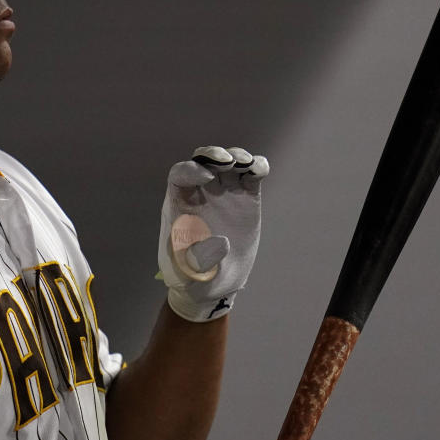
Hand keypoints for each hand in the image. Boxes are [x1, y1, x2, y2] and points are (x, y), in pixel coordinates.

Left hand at [158, 146, 269, 321]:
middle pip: (203, 161)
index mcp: (180, 205)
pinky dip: (257, 167)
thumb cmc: (192, 276)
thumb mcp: (189, 273)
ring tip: (247, 165)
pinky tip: (259, 170)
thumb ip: (201, 258)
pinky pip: (251, 176)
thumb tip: (221, 242)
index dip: (191, 170)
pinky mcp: (246, 199)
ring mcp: (225, 194)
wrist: (214, 284)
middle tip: (228, 162)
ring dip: (237, 156)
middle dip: (214, 155)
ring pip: (229, 163)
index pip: (180, 175)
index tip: (207, 176)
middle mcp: (201, 194)